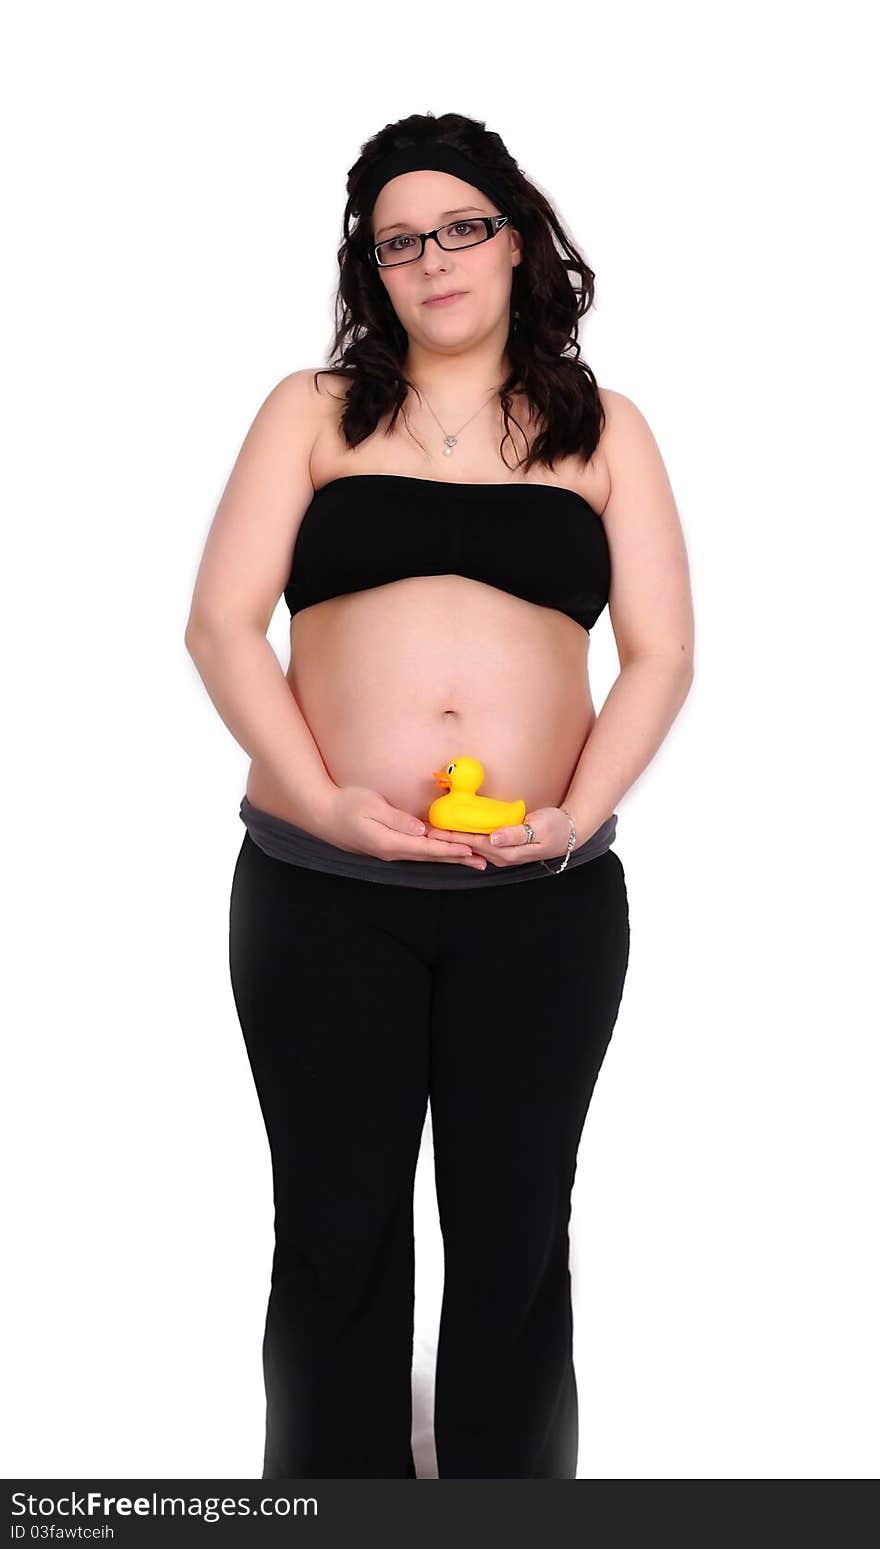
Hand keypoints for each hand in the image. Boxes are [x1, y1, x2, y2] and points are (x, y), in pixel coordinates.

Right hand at [321, 785, 487, 869]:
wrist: (323, 814)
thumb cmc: (345, 805)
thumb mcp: (371, 805)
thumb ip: (396, 818)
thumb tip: (419, 829)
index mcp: (388, 842)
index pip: (425, 848)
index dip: (449, 849)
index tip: (469, 850)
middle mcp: (391, 851)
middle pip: (430, 857)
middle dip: (457, 859)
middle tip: (482, 862)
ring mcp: (389, 851)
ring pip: (425, 856)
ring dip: (449, 858)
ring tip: (471, 861)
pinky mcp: (388, 847)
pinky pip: (417, 852)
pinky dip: (435, 853)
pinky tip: (445, 852)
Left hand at [428, 806, 574, 867]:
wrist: (570, 832)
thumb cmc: (556, 827)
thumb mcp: (539, 828)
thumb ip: (515, 833)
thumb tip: (494, 838)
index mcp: (508, 851)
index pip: (474, 842)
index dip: (454, 836)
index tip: (436, 831)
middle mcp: (502, 855)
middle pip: (470, 847)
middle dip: (448, 840)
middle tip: (426, 831)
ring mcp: (504, 853)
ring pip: (474, 846)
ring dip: (455, 840)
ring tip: (436, 833)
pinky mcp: (506, 847)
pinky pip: (482, 843)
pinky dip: (467, 838)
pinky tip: (458, 834)